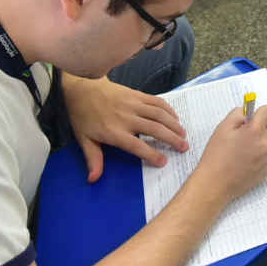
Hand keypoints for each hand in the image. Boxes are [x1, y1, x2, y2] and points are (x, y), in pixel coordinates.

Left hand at [62, 75, 187, 181]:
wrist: (82, 86)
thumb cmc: (83, 115)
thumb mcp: (84, 139)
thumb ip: (93, 159)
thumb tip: (93, 179)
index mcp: (114, 132)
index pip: (137, 145)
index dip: (152, 154)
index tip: (164, 162)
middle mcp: (126, 118)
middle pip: (155, 129)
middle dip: (172, 139)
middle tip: (184, 147)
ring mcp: (133, 104)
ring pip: (159, 115)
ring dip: (174, 125)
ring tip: (183, 134)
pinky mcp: (137, 94)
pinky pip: (157, 102)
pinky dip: (168, 110)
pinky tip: (175, 118)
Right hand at [194, 105, 266, 200]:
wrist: (215, 183)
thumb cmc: (217, 157)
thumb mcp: (222, 128)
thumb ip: (237, 115)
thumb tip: (246, 112)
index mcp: (254, 131)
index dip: (258, 113)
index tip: (253, 117)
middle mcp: (265, 144)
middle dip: (260, 129)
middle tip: (244, 136)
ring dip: (260, 143)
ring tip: (242, 151)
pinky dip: (259, 156)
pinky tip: (245, 161)